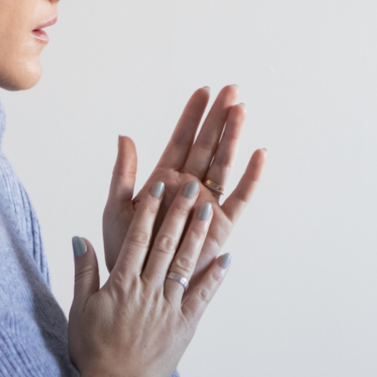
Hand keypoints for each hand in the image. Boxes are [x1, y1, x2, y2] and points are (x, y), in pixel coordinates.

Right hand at [68, 179, 232, 376]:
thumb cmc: (92, 349)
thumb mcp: (80, 309)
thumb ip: (83, 272)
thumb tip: (80, 238)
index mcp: (121, 284)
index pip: (137, 239)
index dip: (148, 211)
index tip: (158, 187)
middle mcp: (147, 290)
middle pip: (165, 244)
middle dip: (178, 213)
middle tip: (190, 187)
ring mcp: (168, 307)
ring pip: (185, 264)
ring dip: (197, 236)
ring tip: (207, 211)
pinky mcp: (184, 325)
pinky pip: (202, 296)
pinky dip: (215, 277)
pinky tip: (227, 257)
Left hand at [100, 86, 265, 276]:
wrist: (138, 286)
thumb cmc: (125, 251)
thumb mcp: (116, 208)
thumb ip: (122, 174)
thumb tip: (125, 137)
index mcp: (163, 180)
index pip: (181, 140)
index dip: (192, 116)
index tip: (204, 91)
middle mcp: (188, 188)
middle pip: (207, 145)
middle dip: (219, 118)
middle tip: (232, 90)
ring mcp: (206, 204)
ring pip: (224, 163)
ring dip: (233, 137)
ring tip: (242, 110)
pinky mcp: (221, 224)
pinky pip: (240, 197)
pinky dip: (251, 177)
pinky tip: (260, 155)